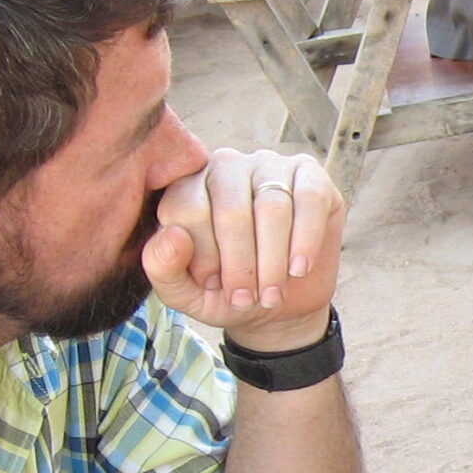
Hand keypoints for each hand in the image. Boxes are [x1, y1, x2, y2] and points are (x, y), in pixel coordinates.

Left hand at [144, 147, 343, 349]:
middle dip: (240, 265)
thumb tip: (172, 236)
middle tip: (246, 300)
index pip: (186, 209)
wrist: (281, 307)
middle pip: (231, 210)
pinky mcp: (310, 175)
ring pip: (272, 208)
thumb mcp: (186, 292)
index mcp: (187, 187)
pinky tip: (299, 268)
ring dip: (273, 261)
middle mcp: (226, 167)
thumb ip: (162, 267)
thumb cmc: (226, 292)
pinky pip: (310, 199)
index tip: (212, 286)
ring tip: (272, 294)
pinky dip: (306, 240)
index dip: (201, 255)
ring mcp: (270, 165)